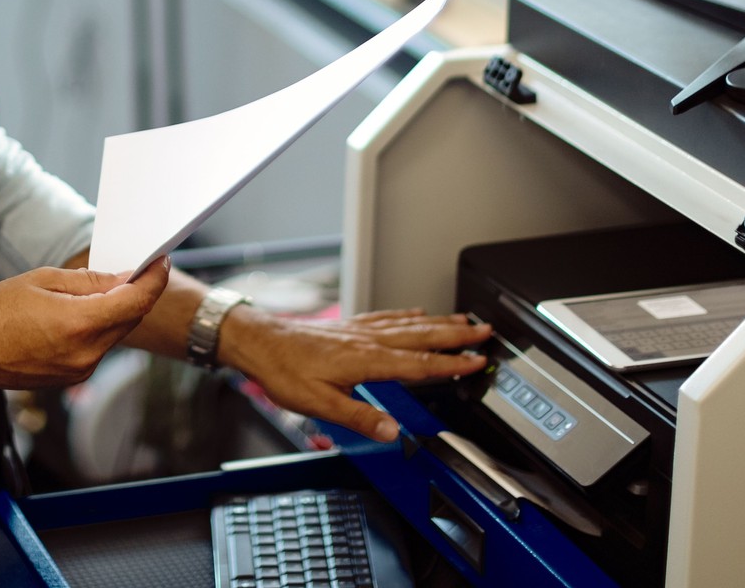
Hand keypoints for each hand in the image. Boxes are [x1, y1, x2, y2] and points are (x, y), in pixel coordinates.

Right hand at [0, 258, 171, 389]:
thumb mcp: (43, 280)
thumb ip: (88, 281)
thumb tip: (121, 279)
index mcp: (80, 324)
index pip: (136, 302)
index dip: (153, 280)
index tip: (159, 263)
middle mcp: (86, 353)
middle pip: (130, 319)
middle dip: (135, 293)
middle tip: (132, 269)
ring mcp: (80, 369)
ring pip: (114, 334)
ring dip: (114, 311)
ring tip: (95, 291)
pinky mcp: (71, 378)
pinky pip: (97, 347)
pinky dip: (97, 328)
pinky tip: (79, 314)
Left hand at [219, 307, 490, 442]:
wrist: (260, 342)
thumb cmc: (284, 372)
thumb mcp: (319, 404)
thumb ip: (359, 418)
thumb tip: (391, 431)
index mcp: (366, 361)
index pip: (419, 364)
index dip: (451, 365)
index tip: (476, 362)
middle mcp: (368, 340)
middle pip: (422, 337)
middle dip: (456, 335)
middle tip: (484, 331)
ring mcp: (360, 331)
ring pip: (409, 324)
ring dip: (438, 323)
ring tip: (463, 321)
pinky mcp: (350, 326)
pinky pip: (387, 317)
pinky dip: (408, 315)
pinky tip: (417, 313)